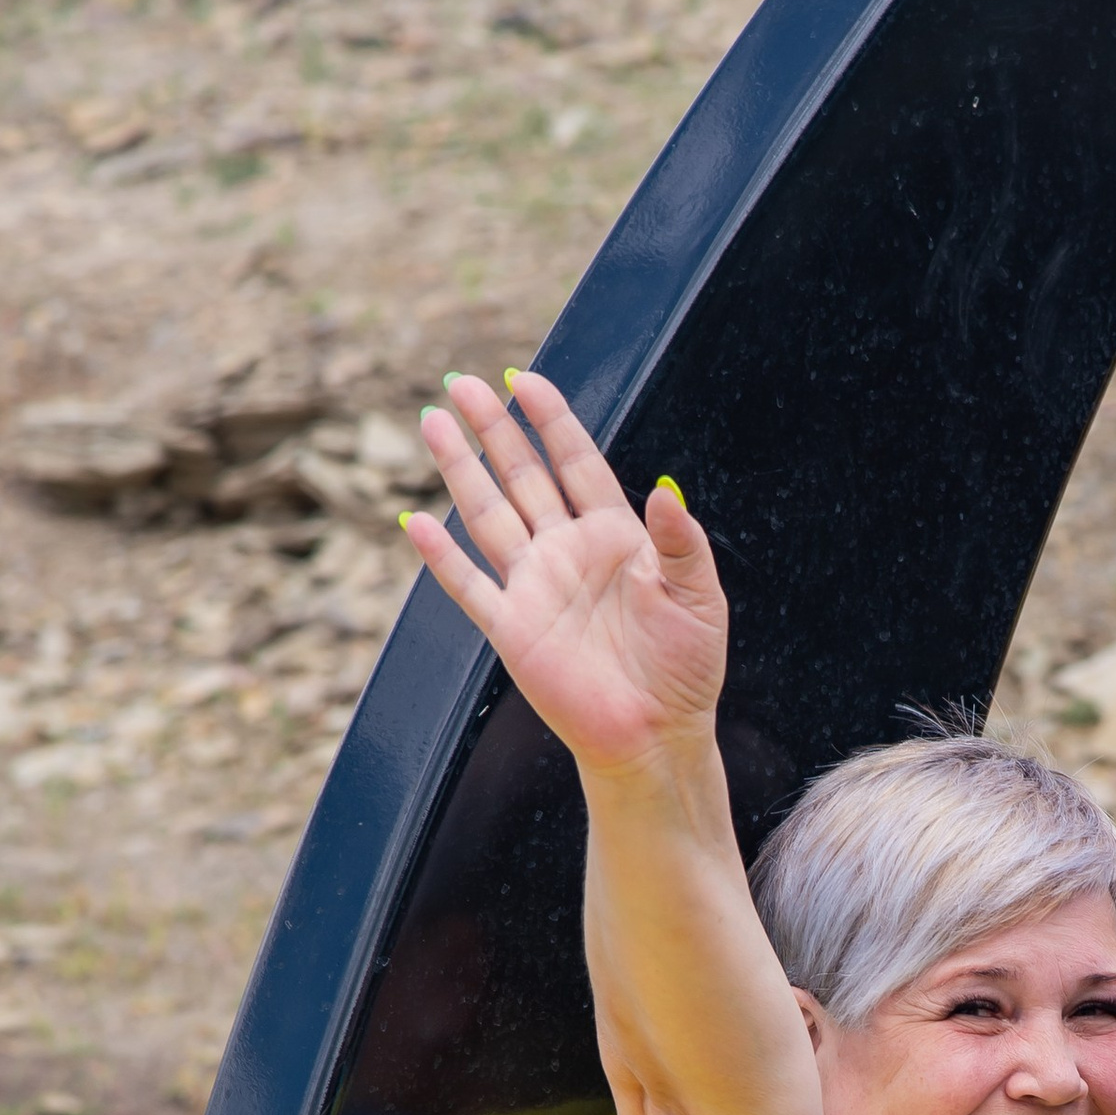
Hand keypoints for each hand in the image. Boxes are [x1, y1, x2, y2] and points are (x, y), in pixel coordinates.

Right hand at [405, 371, 726, 780]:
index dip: (552, 420)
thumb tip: (665, 489)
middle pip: (523, 476)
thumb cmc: (686, 668)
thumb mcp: (699, 597)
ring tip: (434, 421)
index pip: (576, 462)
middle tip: (463, 383)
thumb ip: (682, 541)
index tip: (526, 379)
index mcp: (615, 535)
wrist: (657, 735)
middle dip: (494, 429)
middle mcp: (568, 552)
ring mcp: (535, 587)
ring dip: (461, 470)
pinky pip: (468, 585)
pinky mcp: (512, 629)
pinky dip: (441, 556)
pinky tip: (415, 522)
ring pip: (489, 514)